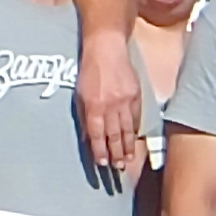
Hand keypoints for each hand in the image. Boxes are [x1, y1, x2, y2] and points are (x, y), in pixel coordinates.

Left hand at [78, 31, 142, 173]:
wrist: (107, 47)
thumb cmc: (90, 69)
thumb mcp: (80, 93)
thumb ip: (84, 115)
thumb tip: (87, 136)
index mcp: (93, 105)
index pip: (97, 134)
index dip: (99, 151)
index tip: (102, 163)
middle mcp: (110, 106)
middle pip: (114, 136)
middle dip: (116, 154)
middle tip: (118, 168)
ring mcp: (125, 101)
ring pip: (127, 130)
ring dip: (127, 147)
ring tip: (128, 160)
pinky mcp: (136, 95)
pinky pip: (135, 118)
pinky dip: (134, 131)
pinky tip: (133, 140)